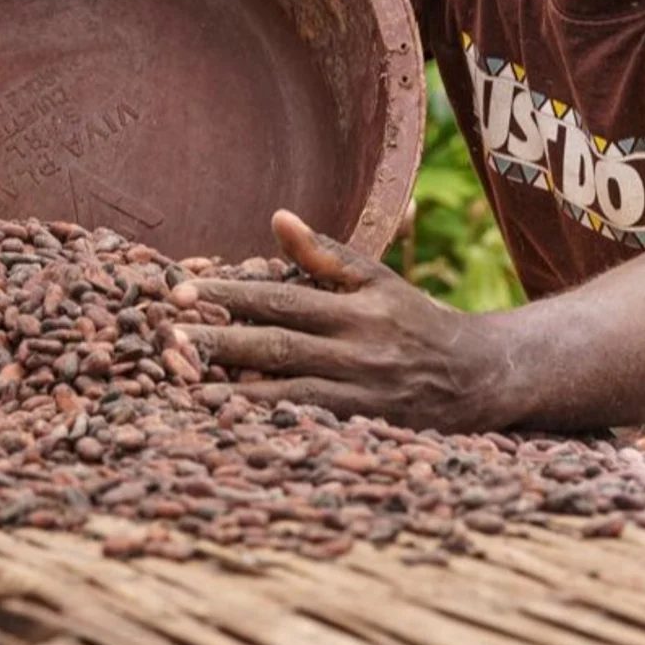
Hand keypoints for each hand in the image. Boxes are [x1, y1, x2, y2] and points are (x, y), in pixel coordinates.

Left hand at [195, 210, 506, 430]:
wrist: (477, 377)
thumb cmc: (416, 321)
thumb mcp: (378, 279)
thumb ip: (325, 254)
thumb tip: (276, 218)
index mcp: (358, 306)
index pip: (282, 298)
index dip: (230, 294)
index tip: (180, 290)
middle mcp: (359, 348)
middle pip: (277, 344)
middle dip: (218, 338)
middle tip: (167, 335)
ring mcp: (362, 392)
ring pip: (288, 389)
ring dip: (233, 387)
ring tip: (185, 383)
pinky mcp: (365, 426)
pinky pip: (309, 423)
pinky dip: (269, 420)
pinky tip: (230, 421)